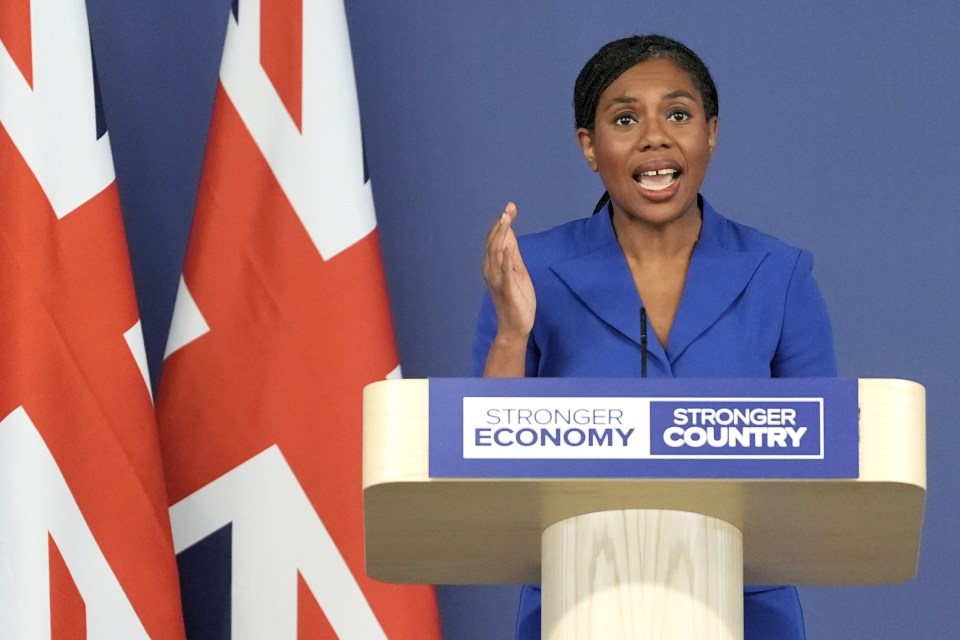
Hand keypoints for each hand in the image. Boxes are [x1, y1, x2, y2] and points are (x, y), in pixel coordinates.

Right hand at [482, 202, 535, 341]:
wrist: (514, 326)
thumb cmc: (517, 299)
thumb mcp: (517, 272)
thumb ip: (513, 254)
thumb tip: (510, 234)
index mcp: (493, 265)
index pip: (495, 240)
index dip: (502, 223)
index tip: (510, 208)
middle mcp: (491, 270)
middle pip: (493, 243)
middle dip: (501, 224)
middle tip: (509, 208)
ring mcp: (497, 280)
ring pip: (496, 253)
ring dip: (501, 235)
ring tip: (506, 220)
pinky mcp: (506, 289)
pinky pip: (504, 271)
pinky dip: (506, 257)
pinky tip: (509, 245)